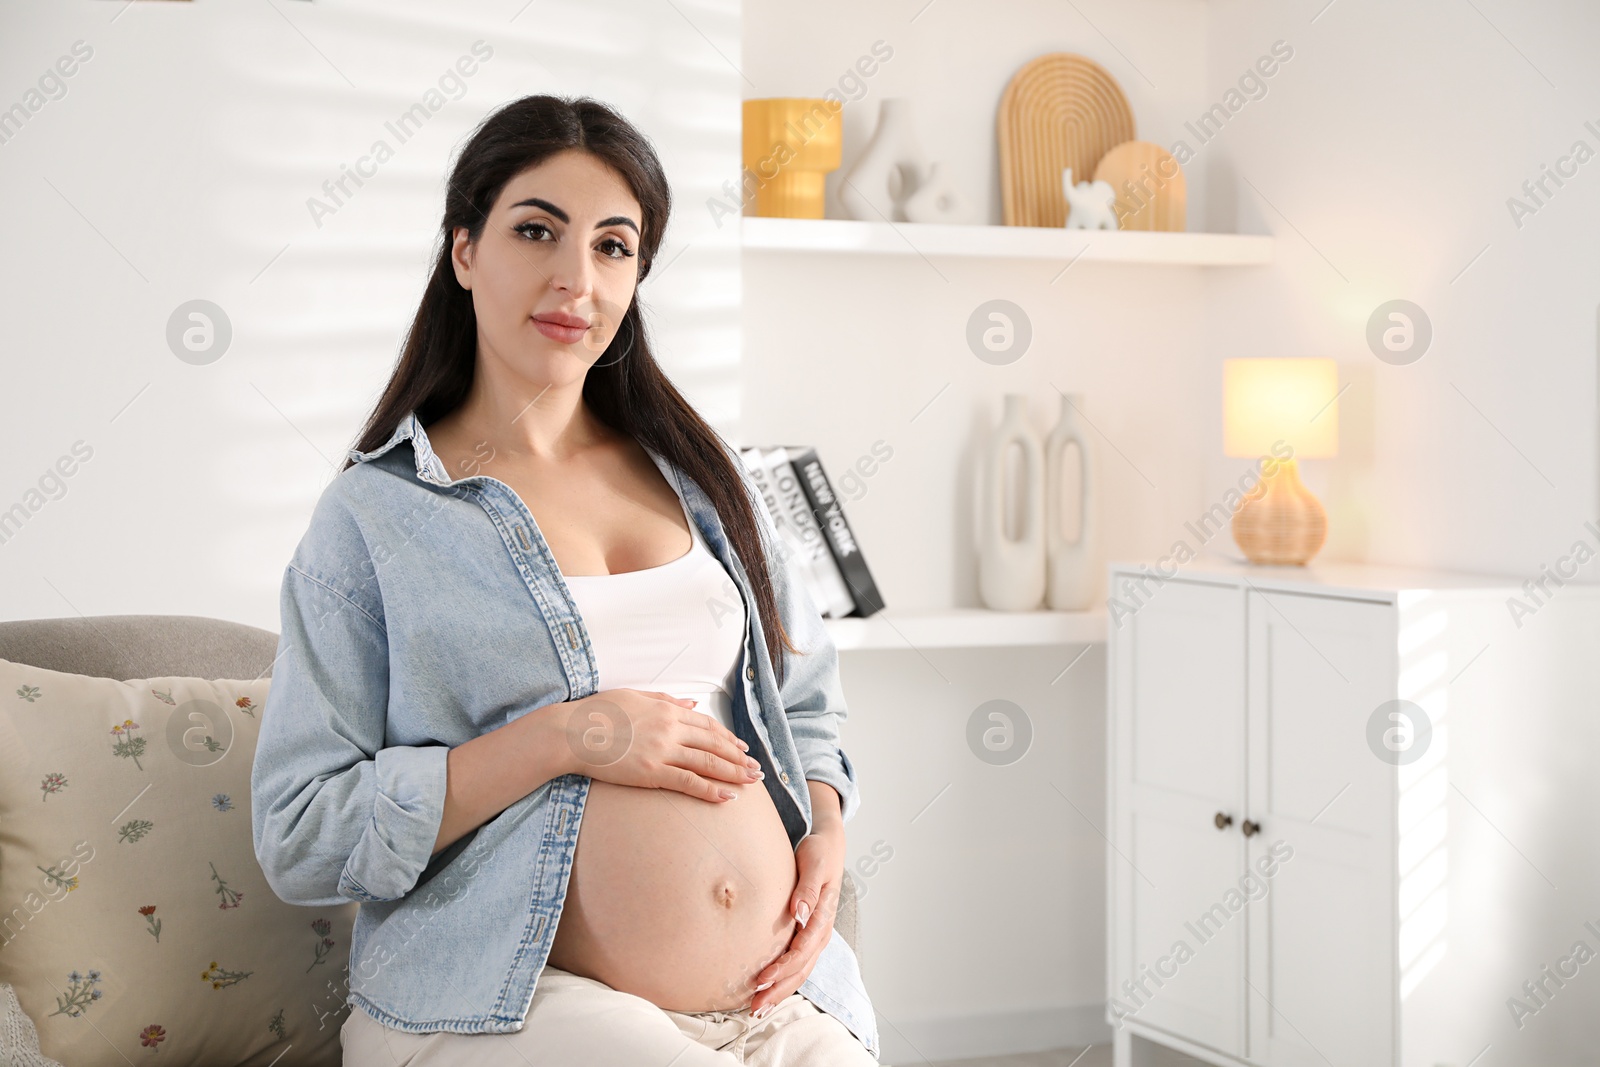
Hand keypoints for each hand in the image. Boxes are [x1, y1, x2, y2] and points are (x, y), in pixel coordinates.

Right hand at [554, 688, 763, 803]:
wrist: (573, 732)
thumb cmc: (598, 713)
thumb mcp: (635, 696)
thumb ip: (666, 699)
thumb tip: (692, 702)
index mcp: (667, 709)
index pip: (707, 724)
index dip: (728, 737)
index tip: (742, 747)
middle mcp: (670, 728)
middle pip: (714, 743)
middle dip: (738, 757)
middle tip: (756, 769)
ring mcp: (662, 750)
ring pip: (707, 762)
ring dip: (733, 773)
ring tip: (751, 782)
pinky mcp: (652, 772)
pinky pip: (688, 782)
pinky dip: (711, 790)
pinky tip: (727, 797)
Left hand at [749, 823, 845, 1017]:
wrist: (829, 848)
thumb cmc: (820, 855)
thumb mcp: (814, 866)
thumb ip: (806, 891)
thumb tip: (798, 913)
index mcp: (822, 918)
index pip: (801, 951)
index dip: (782, 968)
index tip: (761, 979)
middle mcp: (821, 933)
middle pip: (801, 970)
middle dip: (778, 990)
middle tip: (755, 1007)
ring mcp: (815, 937)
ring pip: (799, 972)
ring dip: (780, 991)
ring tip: (758, 1007)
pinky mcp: (807, 936)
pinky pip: (797, 965)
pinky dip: (783, 981)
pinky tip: (767, 990)